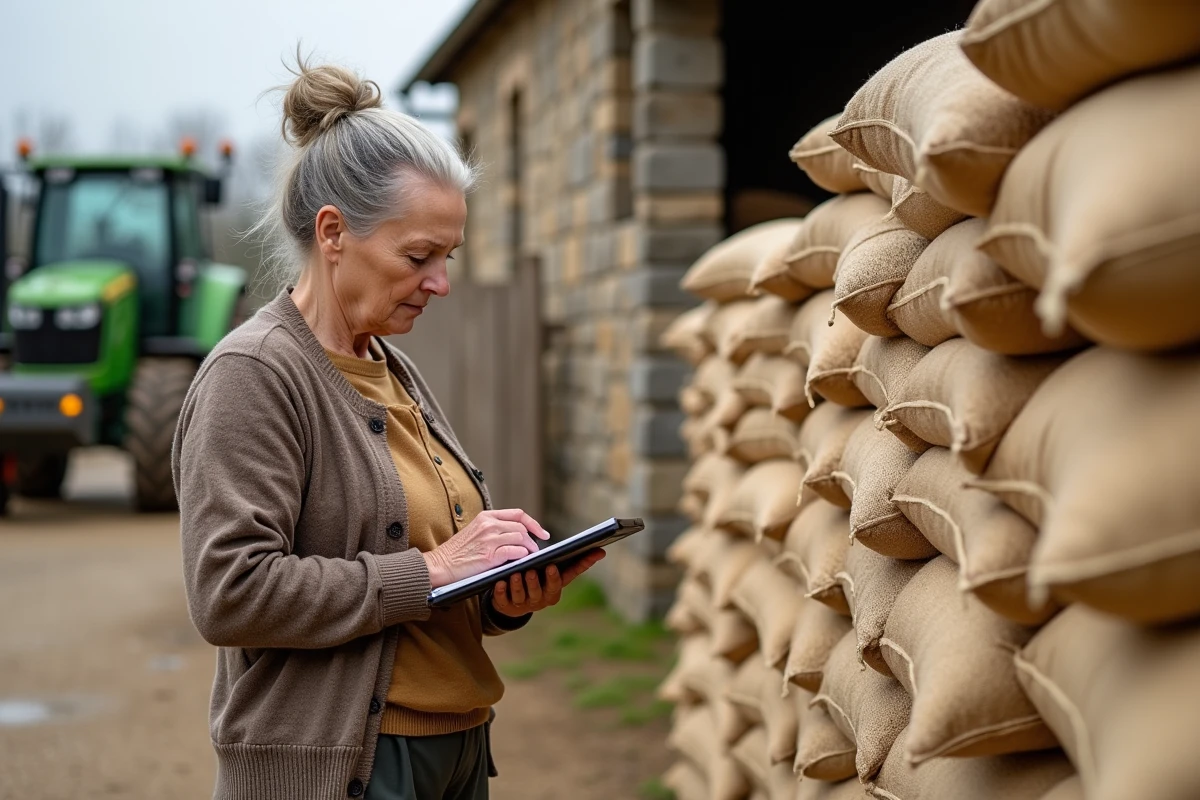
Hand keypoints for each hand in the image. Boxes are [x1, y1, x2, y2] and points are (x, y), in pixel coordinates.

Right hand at [423, 509, 548, 587]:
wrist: (440, 565)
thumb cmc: (457, 552)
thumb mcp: (475, 532)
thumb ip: (494, 529)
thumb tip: (519, 535)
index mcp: (486, 516)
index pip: (518, 514)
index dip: (534, 523)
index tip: (543, 533)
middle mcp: (489, 525)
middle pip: (522, 526)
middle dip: (533, 539)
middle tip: (536, 550)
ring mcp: (489, 539)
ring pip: (521, 538)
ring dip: (530, 549)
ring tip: (530, 557)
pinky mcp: (490, 555)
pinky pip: (515, 552)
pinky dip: (522, 556)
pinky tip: (523, 561)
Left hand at [492, 549, 606, 616]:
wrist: (514, 601)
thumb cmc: (539, 578)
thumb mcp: (554, 571)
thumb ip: (574, 562)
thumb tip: (601, 551)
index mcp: (555, 589)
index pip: (563, 581)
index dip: (555, 577)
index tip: (552, 566)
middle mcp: (541, 599)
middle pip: (541, 592)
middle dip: (536, 582)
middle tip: (532, 570)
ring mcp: (524, 604)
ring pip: (521, 596)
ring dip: (519, 585)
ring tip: (515, 574)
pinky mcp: (506, 606)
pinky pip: (503, 600)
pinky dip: (501, 592)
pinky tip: (499, 582)